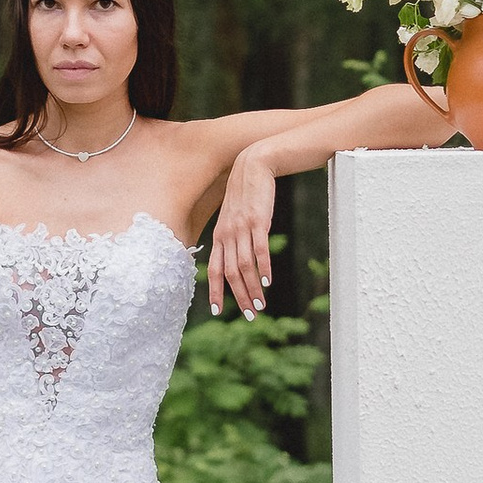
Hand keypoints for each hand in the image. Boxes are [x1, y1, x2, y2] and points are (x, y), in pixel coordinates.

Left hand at [208, 152, 277, 318]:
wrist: (253, 166)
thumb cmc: (245, 194)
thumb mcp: (232, 217)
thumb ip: (231, 237)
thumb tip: (234, 258)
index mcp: (219, 236)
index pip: (214, 270)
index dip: (215, 291)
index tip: (217, 311)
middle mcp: (227, 235)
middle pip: (231, 273)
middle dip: (239, 297)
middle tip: (250, 316)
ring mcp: (242, 228)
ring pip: (245, 266)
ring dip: (252, 288)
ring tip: (261, 305)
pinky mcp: (258, 221)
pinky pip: (259, 249)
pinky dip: (263, 267)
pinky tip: (268, 281)